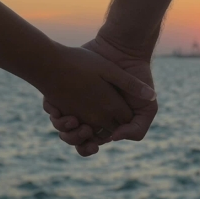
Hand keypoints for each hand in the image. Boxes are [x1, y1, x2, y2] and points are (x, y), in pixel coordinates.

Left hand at [43, 36, 157, 155]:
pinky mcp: (64, 89)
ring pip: (60, 125)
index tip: (92, 143)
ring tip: (71, 119)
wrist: (123, 51)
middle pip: (72, 137)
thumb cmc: (137, 83)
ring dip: (61, 127)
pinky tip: (58, 109)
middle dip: (72, 139)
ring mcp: (74, 102)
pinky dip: (52, 111)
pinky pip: (51, 107)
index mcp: (104, 123)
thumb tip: (114, 138)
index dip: (87, 147)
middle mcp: (88, 115)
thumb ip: (137, 129)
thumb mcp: (148, 109)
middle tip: (80, 129)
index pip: (90, 144)